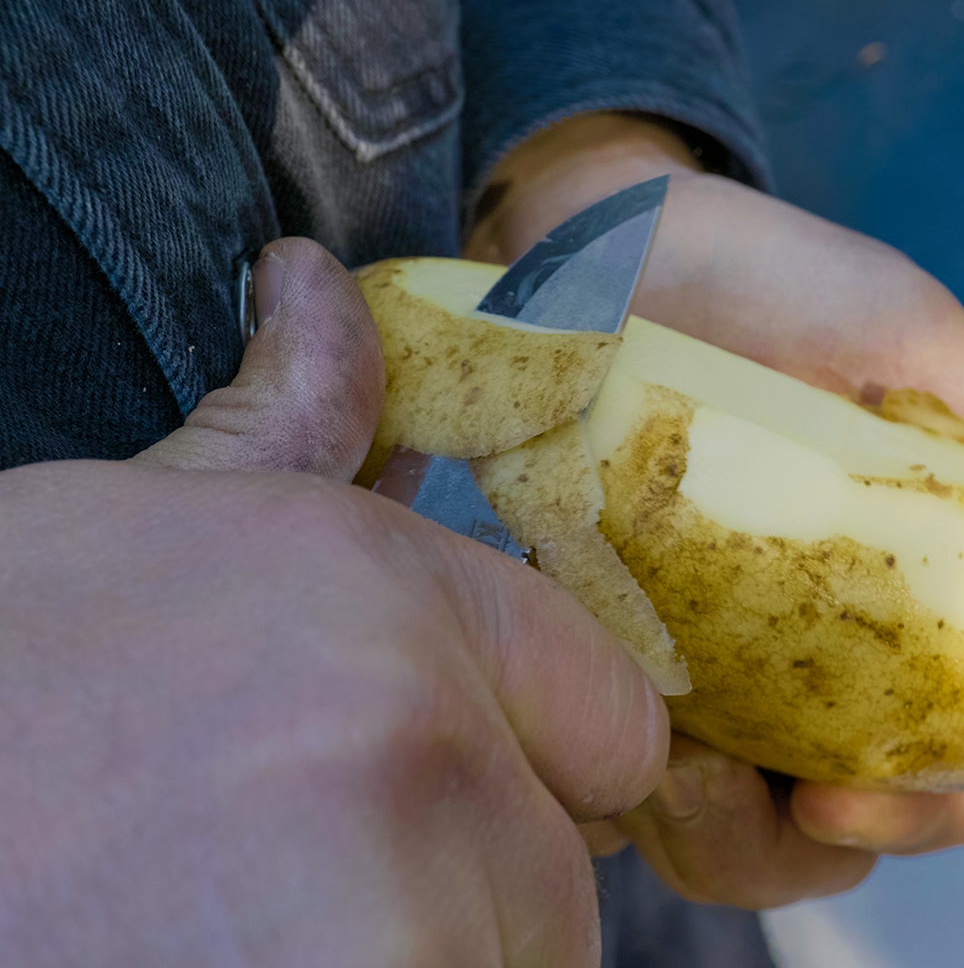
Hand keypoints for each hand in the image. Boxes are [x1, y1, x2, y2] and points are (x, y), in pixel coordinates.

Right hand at [0, 239, 666, 966]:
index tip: (452, 793)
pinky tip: (216, 967)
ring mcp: (378, 902)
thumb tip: (314, 282)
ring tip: (239, 926)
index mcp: (379, 592)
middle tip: (298, 875)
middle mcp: (409, 729)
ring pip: (510, 962)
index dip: (539, 760)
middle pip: (558, 865)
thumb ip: (285, 422)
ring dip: (417, 955)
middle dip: (463, 881)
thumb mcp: (135, 526)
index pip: (610, 709)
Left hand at [469, 116, 963, 907]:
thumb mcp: (911, 340)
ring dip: (720, 836)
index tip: (866, 787)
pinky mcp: (610, 627)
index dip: (946, 795)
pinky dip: (621, 782)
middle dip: (830, 835)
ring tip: (672, 769)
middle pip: (858, 803)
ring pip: (737, 818)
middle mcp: (818, 632)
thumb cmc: (775, 278)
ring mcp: (709, 641)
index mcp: (913, 583)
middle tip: (782, 798)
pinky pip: (617, 757)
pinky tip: (605, 724)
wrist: (612, 233)